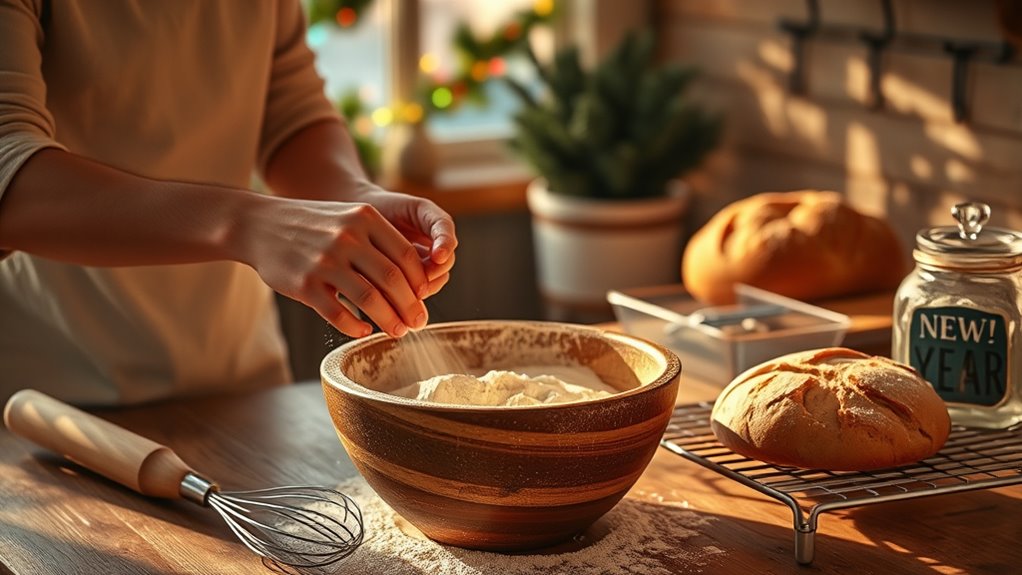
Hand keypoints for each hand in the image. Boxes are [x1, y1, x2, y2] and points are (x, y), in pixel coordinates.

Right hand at [237, 191, 455, 338]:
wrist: (259, 225)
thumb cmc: (313, 226)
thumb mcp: (349, 218)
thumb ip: (379, 242)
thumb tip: (415, 283)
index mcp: (365, 218)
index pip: (406, 255)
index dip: (420, 282)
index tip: (424, 299)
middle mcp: (347, 238)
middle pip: (393, 280)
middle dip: (411, 307)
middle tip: (418, 323)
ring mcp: (325, 261)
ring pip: (370, 300)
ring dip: (389, 321)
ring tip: (398, 331)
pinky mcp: (304, 285)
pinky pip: (339, 315)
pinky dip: (356, 328)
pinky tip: (364, 331)